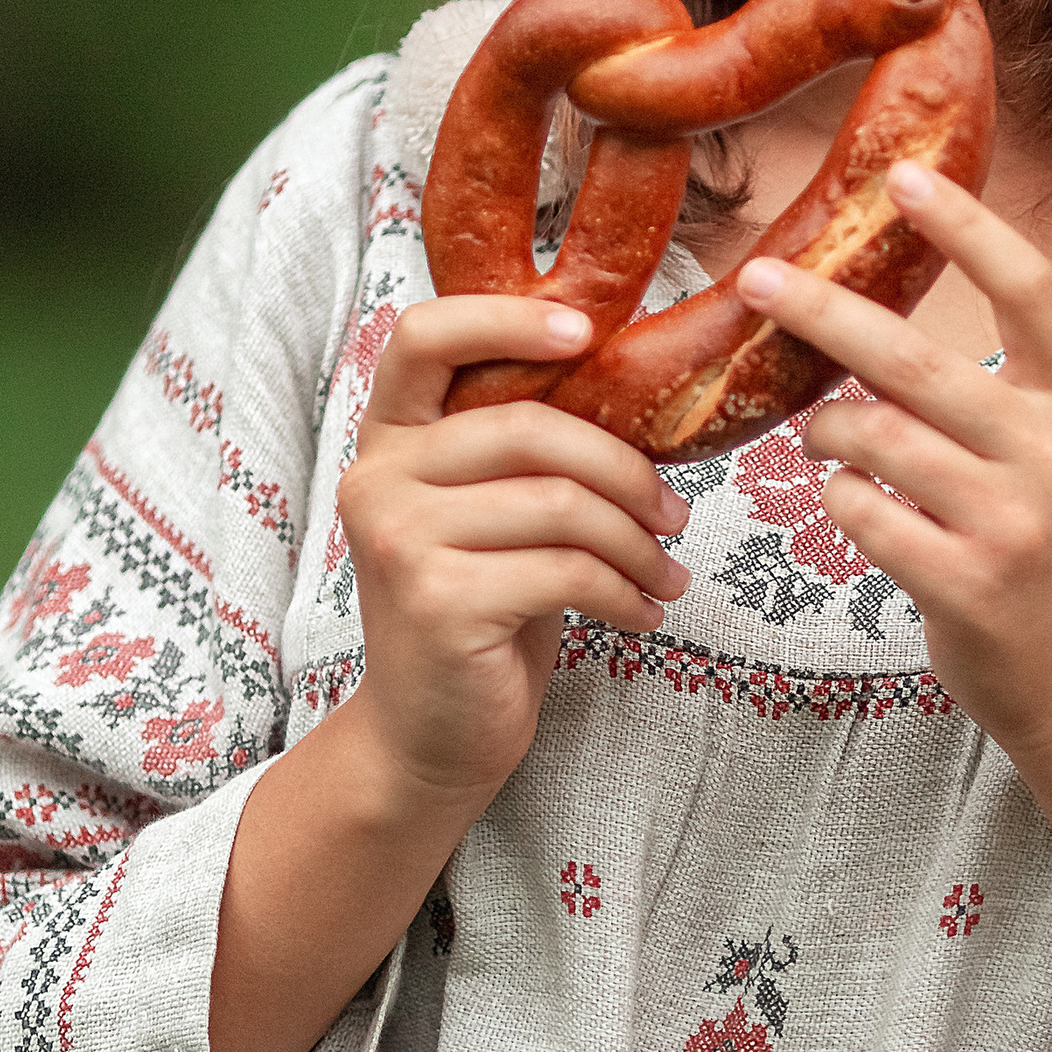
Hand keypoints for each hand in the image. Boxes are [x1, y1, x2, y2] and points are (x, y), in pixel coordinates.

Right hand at [335, 295, 691, 814]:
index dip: (506, 317)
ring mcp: (399, 539)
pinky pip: (565, 570)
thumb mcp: (493, 513)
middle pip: (527, 427)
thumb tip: (638, 389)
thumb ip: (522, 450)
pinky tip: (642, 612)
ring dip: (636, 542)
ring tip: (666, 572)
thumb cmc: (480, 609)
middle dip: (623, 467)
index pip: (423, 335)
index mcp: (389, 438)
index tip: (587, 331)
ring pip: (559, 503)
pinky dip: (624, 591)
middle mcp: (377, 478)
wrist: (429, 734)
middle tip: (674, 512)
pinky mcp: (436, 601)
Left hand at [740, 163, 1051, 772]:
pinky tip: (853, 501)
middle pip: (914, 361)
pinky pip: (862, 514)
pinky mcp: (967, 585)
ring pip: (872, 439)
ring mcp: (1011, 523)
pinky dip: (839, 500)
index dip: (967, 228)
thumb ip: (983, 396)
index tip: (905, 177)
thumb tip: (868, 323)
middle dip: (823, 313)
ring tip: (822, 436)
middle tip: (757, 279)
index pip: (1029, 290)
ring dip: (826, 432)